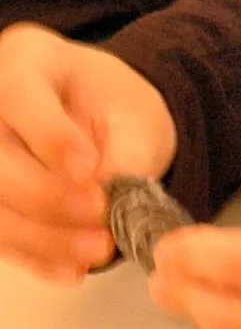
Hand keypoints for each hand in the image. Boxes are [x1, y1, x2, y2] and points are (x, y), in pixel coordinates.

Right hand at [0, 23, 176, 282]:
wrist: (105, 123)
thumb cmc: (117, 109)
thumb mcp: (134, 114)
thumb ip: (123, 150)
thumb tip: (107, 196)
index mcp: (25, 58)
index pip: (19, 94)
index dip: (49, 137)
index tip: (90, 170)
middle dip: (46, 196)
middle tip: (100, 218)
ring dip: (42, 237)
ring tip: (97, 251)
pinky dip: (35, 257)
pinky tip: (71, 270)